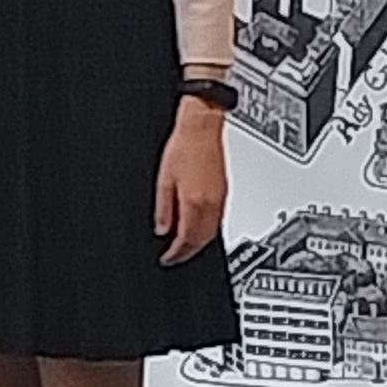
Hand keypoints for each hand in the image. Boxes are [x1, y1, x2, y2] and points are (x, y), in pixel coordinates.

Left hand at [155, 96, 227, 265]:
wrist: (202, 127)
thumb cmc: (183, 147)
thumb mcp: (164, 180)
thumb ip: (163, 209)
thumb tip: (162, 229)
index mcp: (194, 203)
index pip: (187, 239)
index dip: (176, 254)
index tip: (167, 259)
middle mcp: (211, 204)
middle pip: (202, 240)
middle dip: (189, 253)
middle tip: (175, 257)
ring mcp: (220, 199)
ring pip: (212, 232)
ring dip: (199, 243)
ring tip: (184, 246)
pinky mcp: (224, 192)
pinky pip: (217, 220)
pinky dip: (207, 230)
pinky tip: (197, 227)